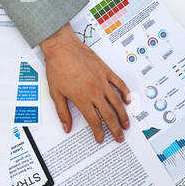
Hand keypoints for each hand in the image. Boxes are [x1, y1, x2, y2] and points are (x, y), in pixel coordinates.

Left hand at [40, 24, 130, 141]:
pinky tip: (128, 100)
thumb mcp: (56, 93)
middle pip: (109, 115)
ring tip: (126, 124)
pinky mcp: (106, 71)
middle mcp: (94, 91)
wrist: (61, 47)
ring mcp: (102, 81)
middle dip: (115, 129)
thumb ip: (63, 112)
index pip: (94, 120)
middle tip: (119, 137)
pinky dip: (125, 93)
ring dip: (123, 115)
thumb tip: (66, 127)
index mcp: (82, 98)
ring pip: (117, 102)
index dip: (99, 132)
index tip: (101, 138)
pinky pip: (119, 84)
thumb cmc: (57, 67)